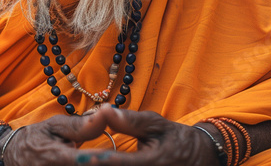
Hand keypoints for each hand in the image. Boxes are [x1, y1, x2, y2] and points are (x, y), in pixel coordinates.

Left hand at [4, 107, 219, 165]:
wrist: (203, 158)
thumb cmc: (178, 138)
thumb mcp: (156, 124)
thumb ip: (129, 120)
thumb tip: (103, 110)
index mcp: (150, 163)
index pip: (114, 163)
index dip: (92, 160)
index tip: (73, 156)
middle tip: (67, 160)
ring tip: (76, 161)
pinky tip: (91, 165)